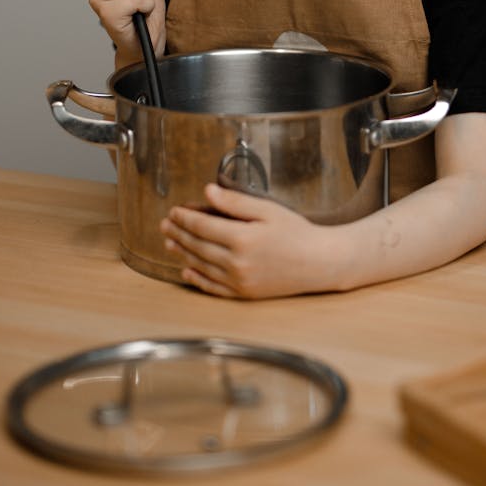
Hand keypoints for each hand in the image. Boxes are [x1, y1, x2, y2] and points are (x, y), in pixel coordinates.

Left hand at [160, 183, 345, 298]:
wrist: (319, 263)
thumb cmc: (297, 232)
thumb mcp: (268, 210)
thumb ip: (236, 203)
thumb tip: (208, 191)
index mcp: (242, 239)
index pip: (203, 226)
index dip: (185, 217)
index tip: (174, 210)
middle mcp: (237, 263)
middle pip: (198, 246)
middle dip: (179, 233)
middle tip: (165, 225)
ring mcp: (239, 282)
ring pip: (202, 266)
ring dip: (184, 253)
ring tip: (170, 243)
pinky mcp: (244, 294)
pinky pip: (213, 288)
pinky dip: (197, 279)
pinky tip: (187, 270)